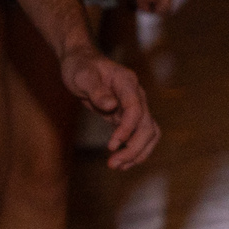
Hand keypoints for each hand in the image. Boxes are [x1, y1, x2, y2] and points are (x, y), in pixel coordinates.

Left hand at [59, 47, 158, 168]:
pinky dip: (134, 151)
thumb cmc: (80, 66)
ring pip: (148, 134)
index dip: (127, 129)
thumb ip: (96, 89)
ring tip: (117, 166)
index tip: (112, 145)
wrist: (80, 63)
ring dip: (137, 153)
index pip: (136, 109)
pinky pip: (139, 136)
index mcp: (127, 83)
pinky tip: (120, 162)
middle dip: (133, 148)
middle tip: (113, 163)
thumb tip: (111, 105)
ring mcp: (135, 107)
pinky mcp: (128, 116)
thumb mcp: (82, 76)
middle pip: (147, 126)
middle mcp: (136, 95)